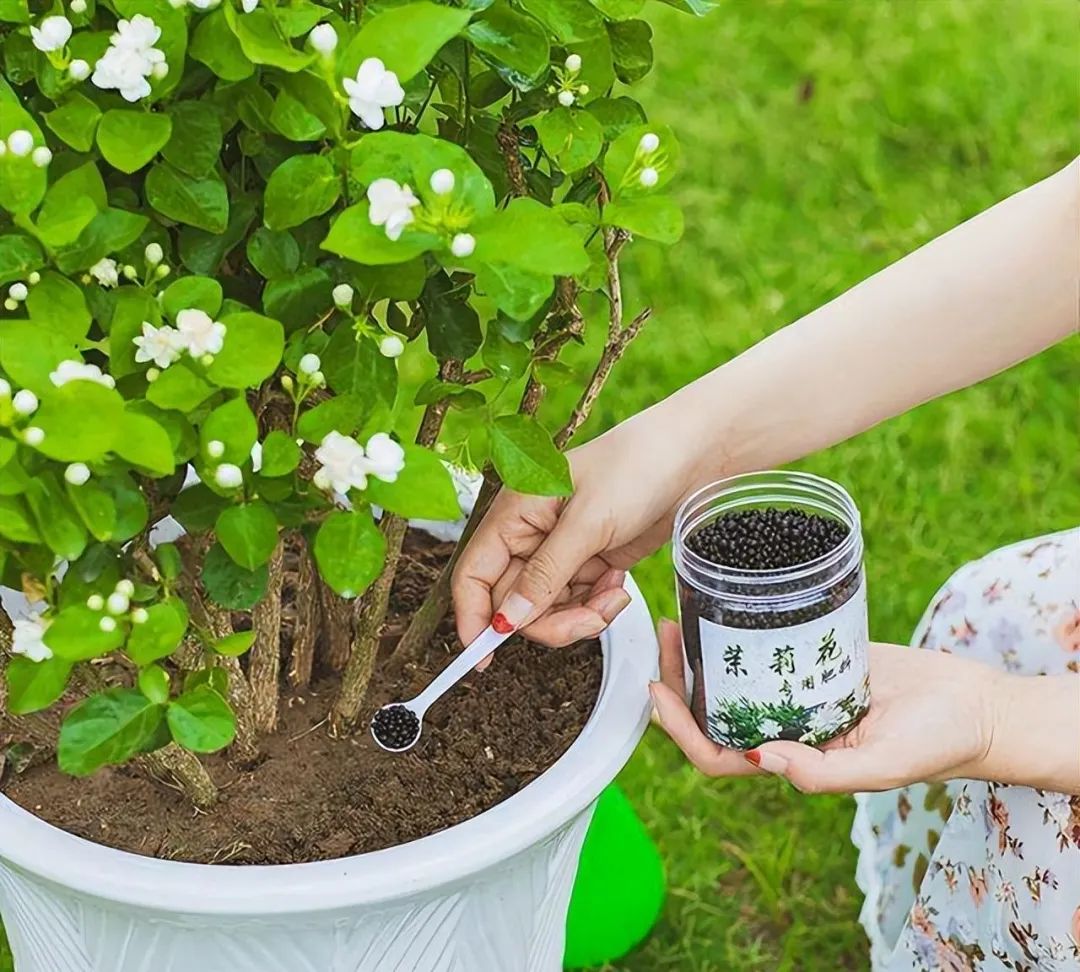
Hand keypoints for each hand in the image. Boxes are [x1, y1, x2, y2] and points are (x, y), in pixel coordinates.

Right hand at [453, 407, 707, 647]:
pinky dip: (598, 605)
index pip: (474, 573)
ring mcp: (561, 551)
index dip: (473, 617)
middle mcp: (531, 533)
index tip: (483, 656)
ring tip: (613, 593)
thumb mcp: (588, 523)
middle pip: (513, 602)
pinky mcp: (589, 562)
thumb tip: (507, 619)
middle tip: (588, 620)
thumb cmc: (637, 466)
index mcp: (514, 512)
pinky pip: (578, 603)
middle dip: (549, 621)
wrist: (691, 457)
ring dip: (581, 615)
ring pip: (547, 610)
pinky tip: (618, 583)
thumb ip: (545, 574)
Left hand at [649, 620, 998, 792]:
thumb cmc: (937, 745)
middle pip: (714, 713)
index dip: (680, 730)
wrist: (975, 706)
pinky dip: (740, 638)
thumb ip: (824, 773)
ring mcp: (798, 696)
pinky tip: (724, 609)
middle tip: (665, 635)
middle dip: (680, 682)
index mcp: (793, 762)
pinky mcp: (817, 663)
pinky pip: (767, 654)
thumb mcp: (882, 766)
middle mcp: (787, 730)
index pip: (717, 755)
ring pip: (734, 682)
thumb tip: (760, 760)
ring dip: (702, 657)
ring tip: (681, 618)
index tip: (656, 691)